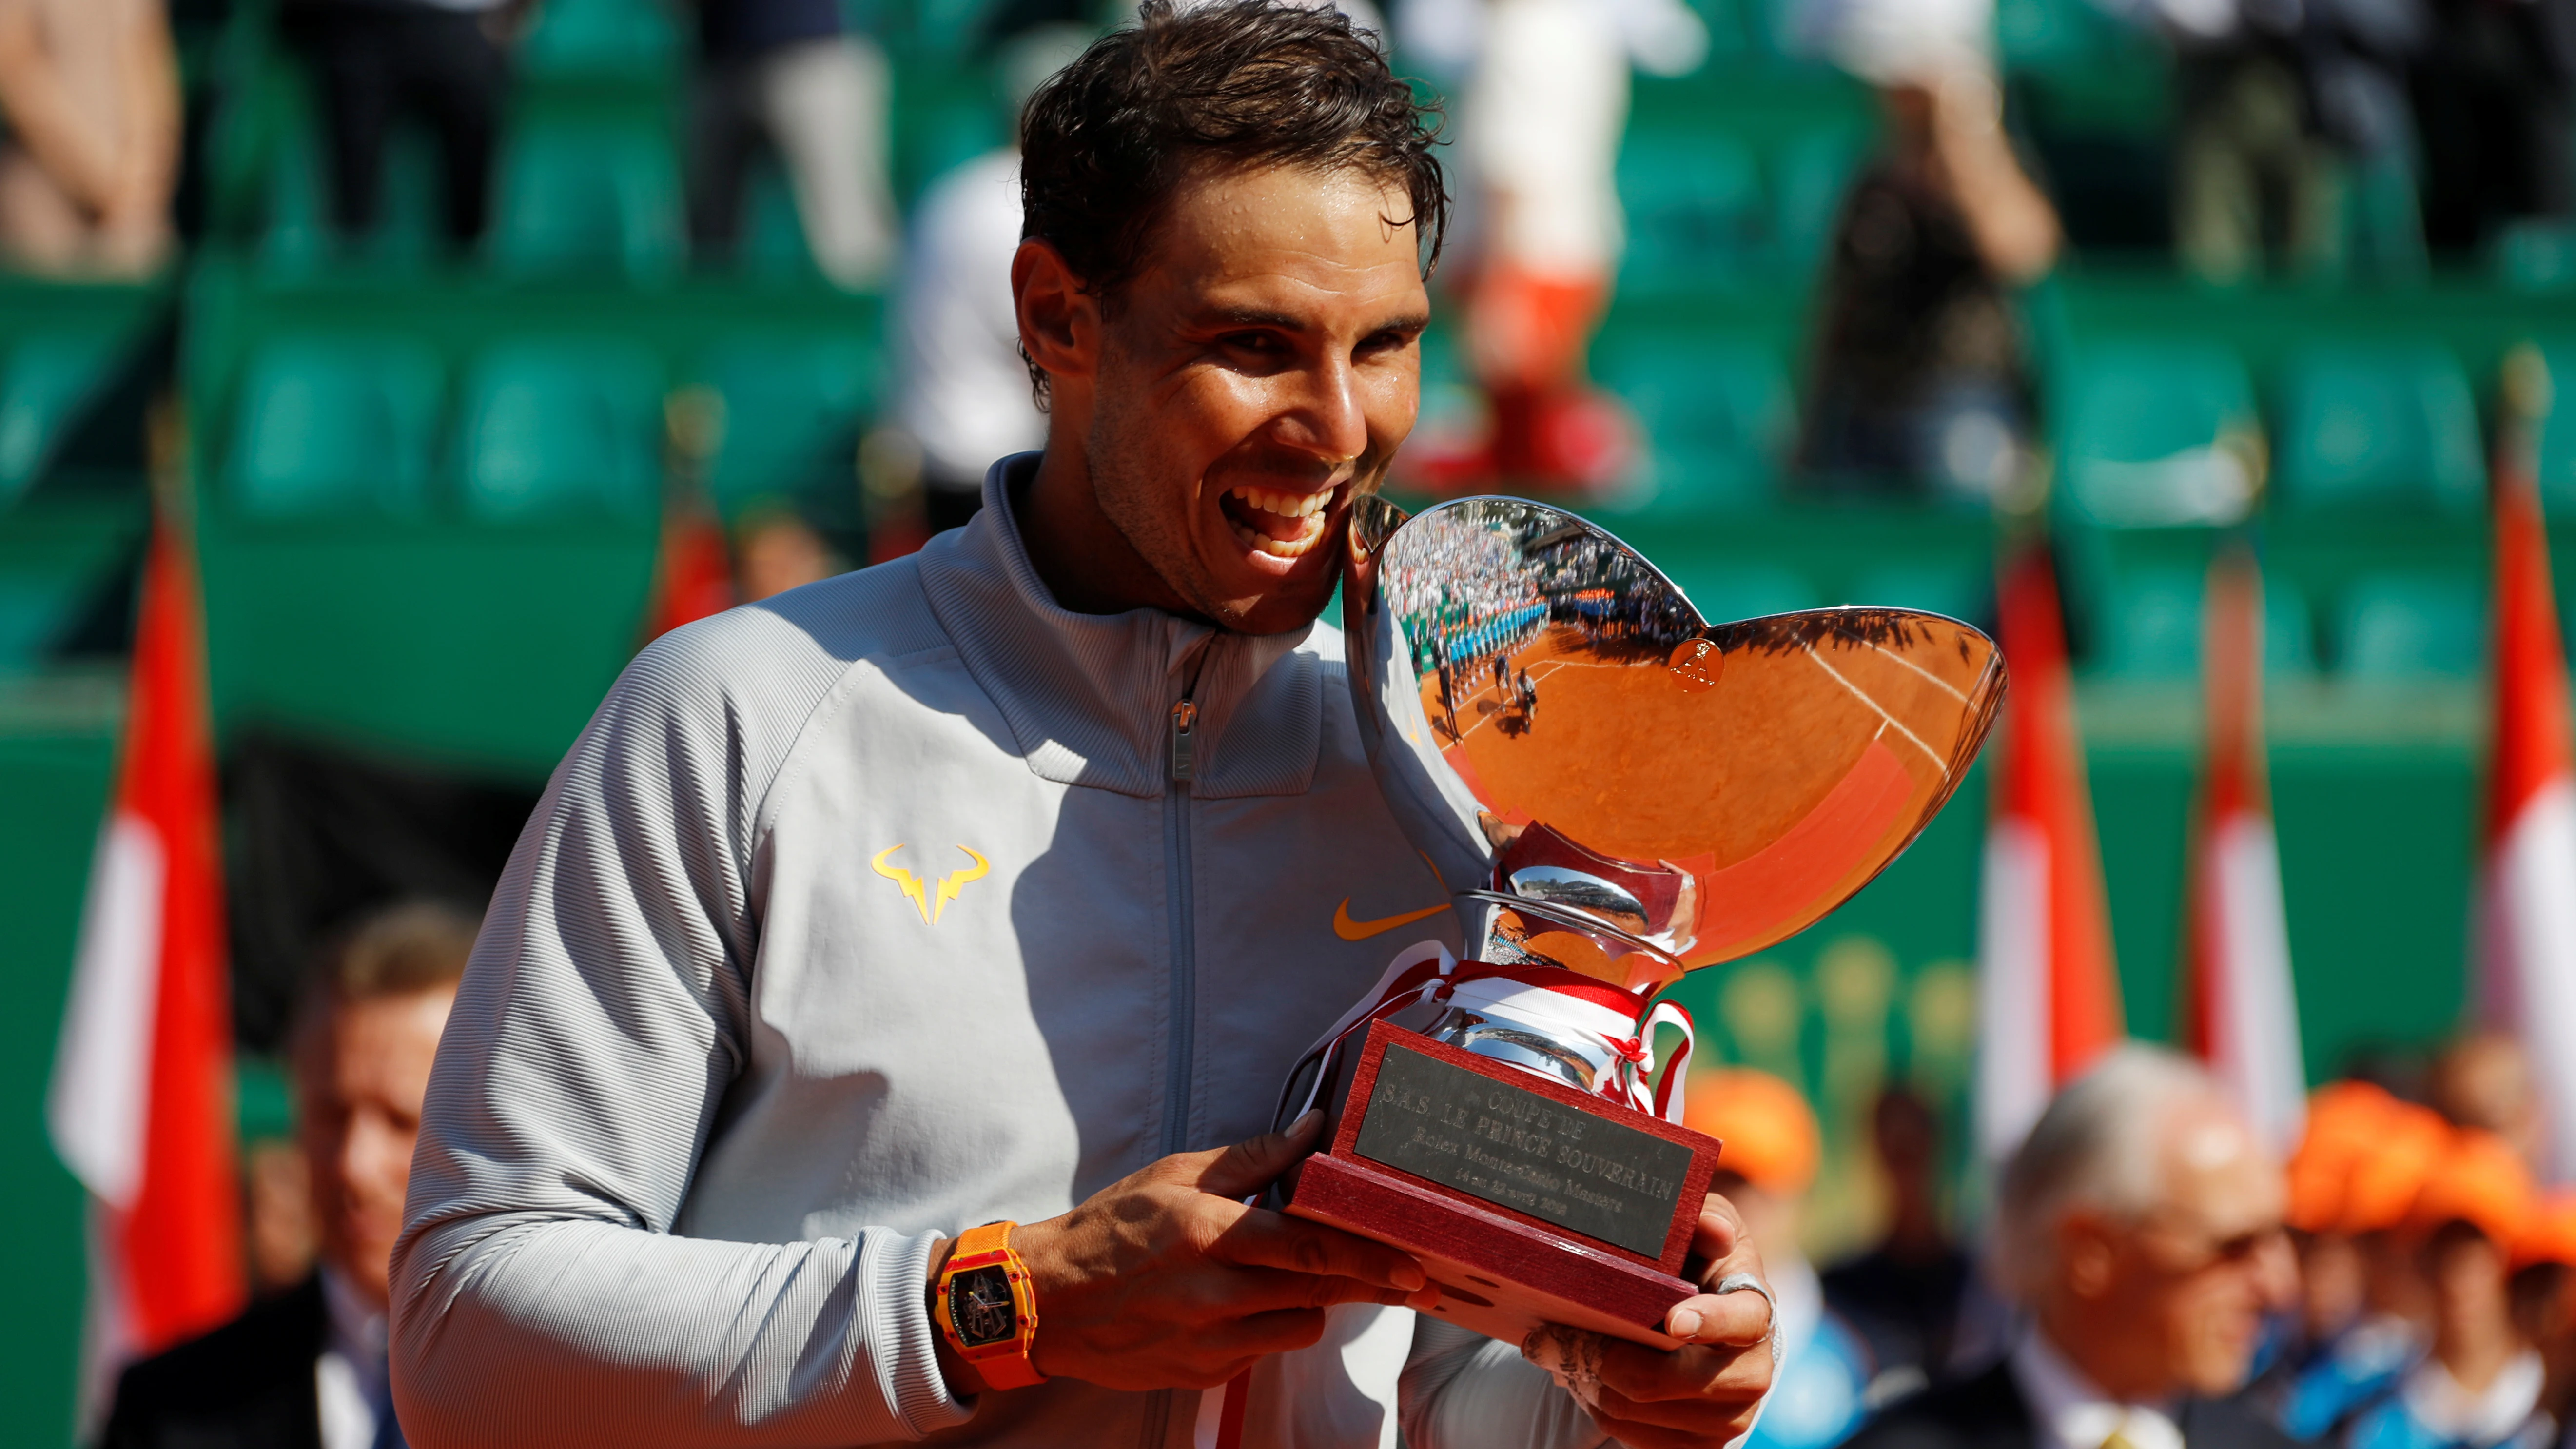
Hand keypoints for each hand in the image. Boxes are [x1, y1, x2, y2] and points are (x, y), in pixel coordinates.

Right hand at [932, 1110, 1439, 1392]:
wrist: (1048, 1301)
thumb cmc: (1111, 1230)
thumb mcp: (1176, 1174)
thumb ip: (1252, 1158)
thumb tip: (1312, 1129)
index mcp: (1212, 1236)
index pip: (1312, 1250)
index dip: (1371, 1258)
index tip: (1414, 1263)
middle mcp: (1218, 1295)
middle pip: (1321, 1294)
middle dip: (1374, 1286)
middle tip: (1417, 1282)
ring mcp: (1213, 1343)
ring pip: (1300, 1327)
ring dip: (1312, 1302)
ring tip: (1299, 1278)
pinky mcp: (1206, 1374)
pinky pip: (1262, 1350)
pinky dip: (1268, 1325)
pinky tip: (1246, 1303)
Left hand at [1523, 1192, 1777, 1448]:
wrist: (1704, 1325)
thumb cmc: (1698, 1265)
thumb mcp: (1700, 1230)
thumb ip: (1704, 1220)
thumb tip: (1713, 1229)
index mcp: (1756, 1311)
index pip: (1742, 1321)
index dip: (1709, 1321)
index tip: (1672, 1319)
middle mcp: (1750, 1373)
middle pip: (1664, 1379)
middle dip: (1598, 1355)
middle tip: (1546, 1334)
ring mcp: (1727, 1419)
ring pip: (1634, 1410)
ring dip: (1586, 1380)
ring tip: (1558, 1348)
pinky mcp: (1699, 1448)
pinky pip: (1630, 1435)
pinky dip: (1595, 1405)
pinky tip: (1582, 1375)